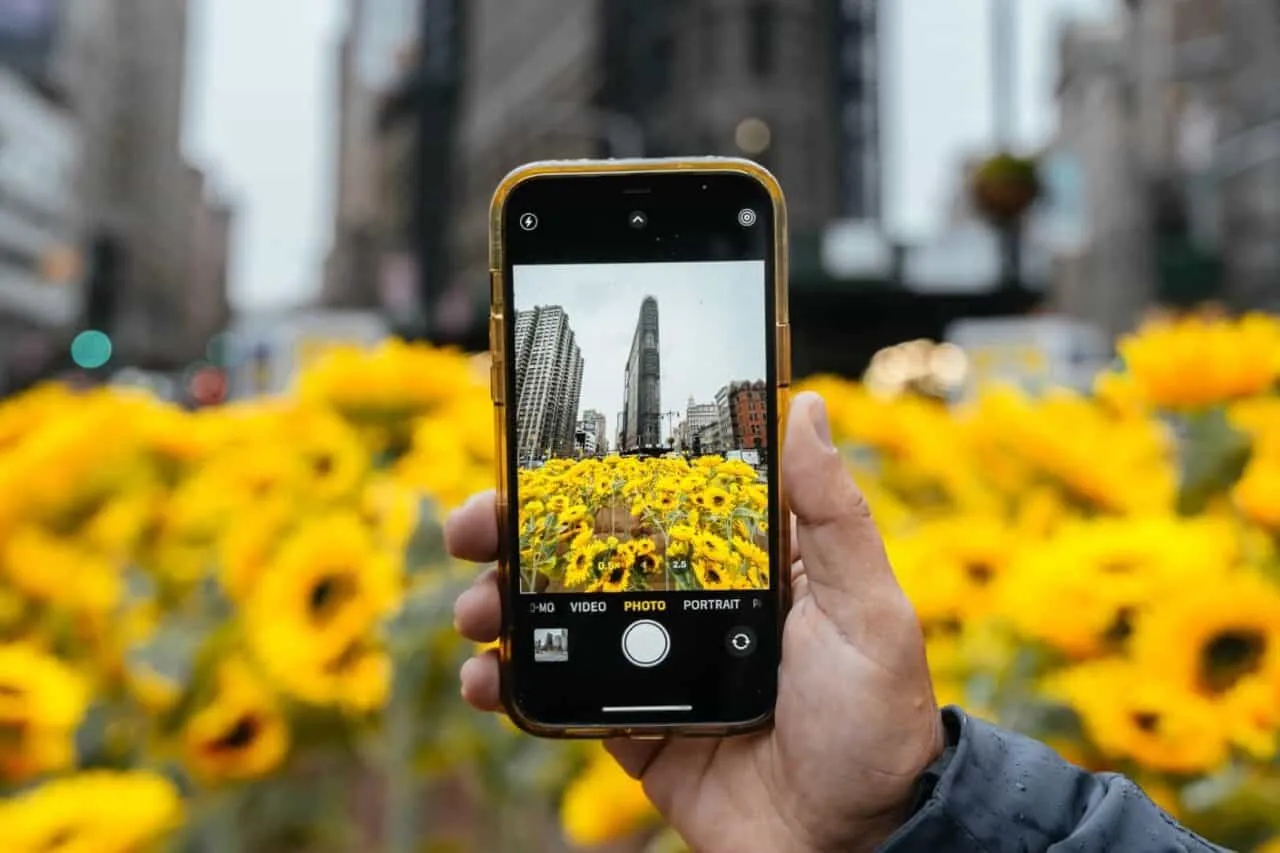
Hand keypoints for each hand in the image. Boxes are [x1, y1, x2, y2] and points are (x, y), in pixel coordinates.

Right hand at [446, 392, 942, 852]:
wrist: (851, 844)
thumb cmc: (874, 721)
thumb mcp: (865, 607)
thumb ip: (831, 513)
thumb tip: (802, 408)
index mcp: (739, 563)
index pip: (652, 497)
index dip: (588, 472)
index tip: (531, 455)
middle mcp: (689, 604)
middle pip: (588, 550)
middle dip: (517, 532)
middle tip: (473, 528)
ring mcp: (652, 666)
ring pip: (558, 616)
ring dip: (500, 603)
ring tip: (475, 610)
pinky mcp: (630, 726)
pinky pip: (556, 693)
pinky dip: (509, 682)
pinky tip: (487, 677)